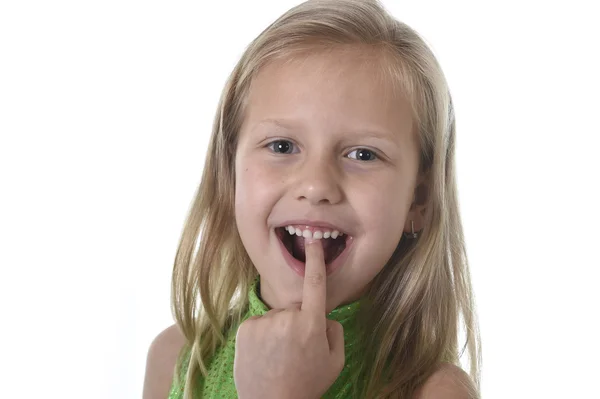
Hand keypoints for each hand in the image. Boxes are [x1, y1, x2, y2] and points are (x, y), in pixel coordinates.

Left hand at [233, 239, 344, 398]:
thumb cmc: (306, 386)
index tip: (312, 240)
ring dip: (278, 330)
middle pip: (295, 309)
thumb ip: (334, 332)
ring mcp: (264, 322)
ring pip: (276, 317)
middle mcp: (287, 318)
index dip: (315, 259)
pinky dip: (262, 335)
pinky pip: (260, 323)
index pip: (315, 284)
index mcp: (312, 324)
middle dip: (297, 322)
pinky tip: (264, 355)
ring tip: (278, 357)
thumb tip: (323, 317)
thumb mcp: (335, 362)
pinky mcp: (246, 328)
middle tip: (296, 351)